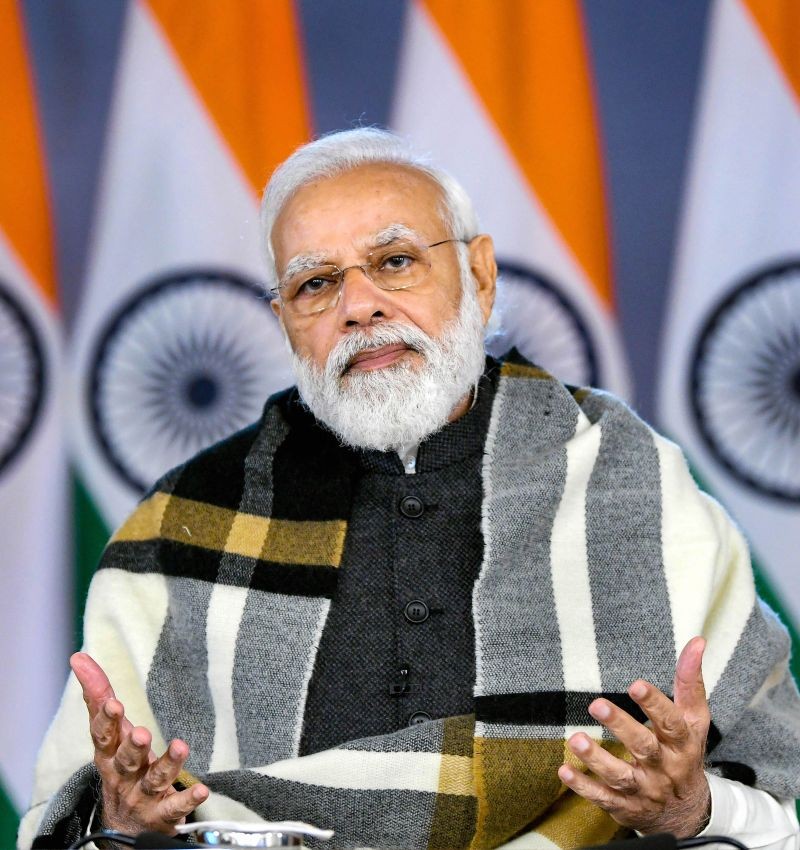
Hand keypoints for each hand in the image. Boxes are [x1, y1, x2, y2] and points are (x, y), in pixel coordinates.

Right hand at [71, 652, 208, 834]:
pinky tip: (201, 790)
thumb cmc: (120, 765)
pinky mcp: (162, 814)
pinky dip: (187, 799)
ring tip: (180, 747)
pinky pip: (175, 807)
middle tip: (141, 733)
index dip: (106, 721)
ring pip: (153, 780)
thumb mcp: (109, 732)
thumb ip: (97, 695)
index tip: (113, 703)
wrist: (125, 827)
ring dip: (166, 765)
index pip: (103, 736)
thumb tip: (79, 656)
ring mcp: (142, 796)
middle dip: (132, 747)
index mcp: (108, 754)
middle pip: (125, 760)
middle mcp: (123, 775)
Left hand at [557, 637, 710, 836]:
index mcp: (682, 744)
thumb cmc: (684, 752)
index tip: (636, 685)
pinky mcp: (625, 806)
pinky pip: (604, 798)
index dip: (655, 705)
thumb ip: (689, 681)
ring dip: (597, 759)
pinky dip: (584, 787)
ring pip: (620, 776)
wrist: (687, 812)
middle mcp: (664, 768)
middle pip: (644, 748)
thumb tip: (697, 642)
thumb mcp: (693, 719)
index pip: (671, 723)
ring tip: (575, 739)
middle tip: (596, 704)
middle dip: (621, 727)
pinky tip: (565, 770)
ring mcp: (645, 790)